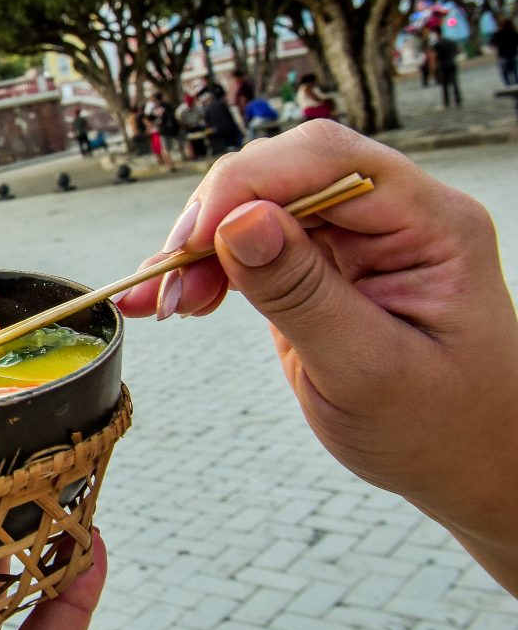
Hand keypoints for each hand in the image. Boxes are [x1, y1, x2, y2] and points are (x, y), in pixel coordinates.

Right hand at [118, 120, 517, 592]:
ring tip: (159, 302)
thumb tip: (237, 222)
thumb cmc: (442, 429)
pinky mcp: (322, 267)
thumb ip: (302, 293)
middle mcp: (394, 215)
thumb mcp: (368, 370)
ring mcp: (356, 239)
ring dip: (197, 249)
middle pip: (281, 174)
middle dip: (212, 219)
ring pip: (254, 207)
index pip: (327, 160)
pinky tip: (174, 300)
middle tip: (168, 285)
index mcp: (431, 222)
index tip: (194, 240)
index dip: (249, 184)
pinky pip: (252, 245)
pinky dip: (206, 269)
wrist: (470, 469)